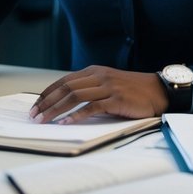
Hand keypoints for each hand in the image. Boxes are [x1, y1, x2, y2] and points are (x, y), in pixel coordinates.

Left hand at [28, 65, 167, 123]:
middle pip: (65, 88)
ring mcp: (107, 87)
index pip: (63, 81)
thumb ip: (89, 89)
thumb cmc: (132, 90)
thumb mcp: (107, 84)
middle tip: (34, 115)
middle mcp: (98, 76)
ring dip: (56, 109)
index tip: (35, 106)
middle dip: (46, 102)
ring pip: (75, 96)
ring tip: (45, 120)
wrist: (157, 91)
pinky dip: (77, 115)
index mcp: (93, 71)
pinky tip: (67, 122)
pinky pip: (92, 107)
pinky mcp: (116, 99)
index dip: (47, 94)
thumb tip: (65, 104)